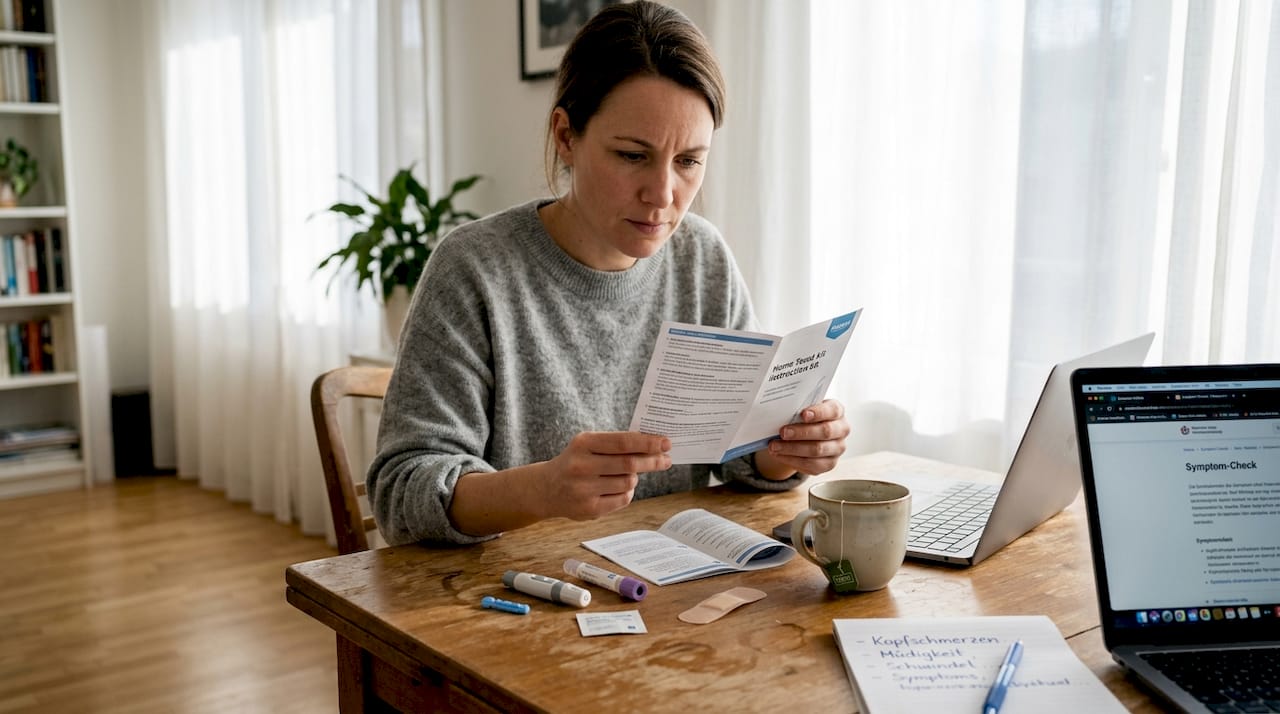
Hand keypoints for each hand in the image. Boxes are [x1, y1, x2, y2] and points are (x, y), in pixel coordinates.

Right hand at [540, 432, 671, 519]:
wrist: (546, 488)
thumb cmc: (576, 461)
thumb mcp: (588, 445)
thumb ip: (616, 444)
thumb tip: (655, 446)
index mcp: (583, 443)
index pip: (623, 442)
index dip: (648, 443)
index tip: (666, 443)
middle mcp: (581, 466)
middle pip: (629, 464)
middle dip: (652, 461)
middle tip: (666, 460)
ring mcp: (584, 490)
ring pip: (628, 482)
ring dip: (634, 477)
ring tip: (627, 474)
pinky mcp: (589, 509)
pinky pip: (623, 499)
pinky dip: (627, 491)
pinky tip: (618, 487)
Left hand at [764, 399, 848, 475]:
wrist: (806, 435)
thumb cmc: (804, 419)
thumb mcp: (803, 410)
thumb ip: (797, 410)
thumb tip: (780, 411)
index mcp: (837, 412)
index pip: (833, 410)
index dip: (819, 412)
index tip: (803, 414)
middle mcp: (841, 430)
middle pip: (825, 432)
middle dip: (801, 432)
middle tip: (783, 432)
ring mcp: (837, 448)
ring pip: (817, 450)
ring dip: (793, 449)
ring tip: (774, 446)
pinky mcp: (829, 464)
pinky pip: (811, 464)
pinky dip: (792, 460)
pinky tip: (779, 455)